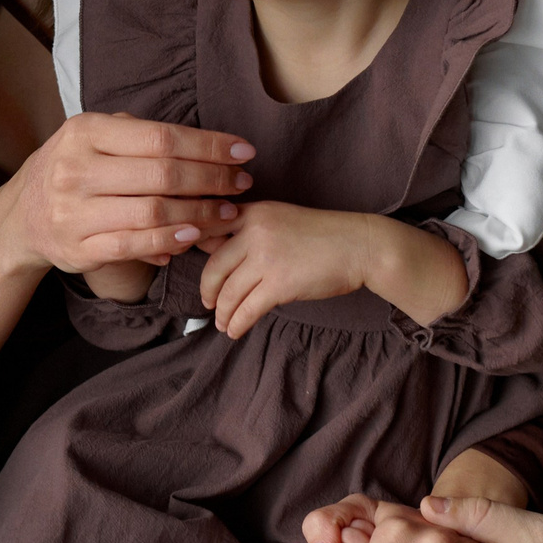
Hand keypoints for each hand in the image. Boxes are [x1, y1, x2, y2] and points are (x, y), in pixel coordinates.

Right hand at [10, 112, 253, 272]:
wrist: (22, 214)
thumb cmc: (74, 168)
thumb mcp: (94, 138)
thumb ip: (141, 136)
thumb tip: (208, 150)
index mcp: (85, 132)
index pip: (161, 137)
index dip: (208, 145)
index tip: (243, 151)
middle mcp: (76, 169)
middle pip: (163, 174)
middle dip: (212, 179)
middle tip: (241, 183)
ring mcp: (75, 212)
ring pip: (154, 212)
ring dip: (200, 214)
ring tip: (227, 212)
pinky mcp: (79, 248)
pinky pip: (136, 245)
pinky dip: (171, 241)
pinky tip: (195, 236)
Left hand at [196, 204, 378, 336]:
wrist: (359, 245)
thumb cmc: (321, 235)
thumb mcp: (279, 218)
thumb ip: (248, 230)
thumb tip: (211, 249)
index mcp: (253, 212)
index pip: (208, 230)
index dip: (190, 249)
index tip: (184, 265)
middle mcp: (254, 231)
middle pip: (213, 267)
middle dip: (207, 290)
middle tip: (207, 301)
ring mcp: (267, 258)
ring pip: (229, 292)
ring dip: (222, 312)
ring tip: (222, 322)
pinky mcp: (280, 284)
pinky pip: (247, 309)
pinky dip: (237, 323)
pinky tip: (234, 330)